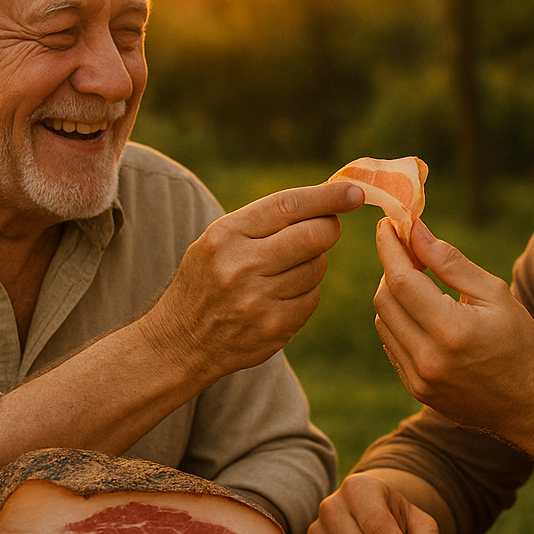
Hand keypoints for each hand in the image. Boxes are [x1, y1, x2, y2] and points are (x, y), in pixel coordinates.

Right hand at [142, 182, 361, 385]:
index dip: (327, 196)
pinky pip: (312, 298)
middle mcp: (241, 266)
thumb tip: (328, 199)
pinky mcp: (274, 328)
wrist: (179, 342)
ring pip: (317, 267)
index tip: (354, 192)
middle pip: (314, 235)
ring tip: (284, 271)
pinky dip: (305, 294)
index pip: (288, 205)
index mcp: (225, 235)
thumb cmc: (206, 281)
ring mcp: (258, 300)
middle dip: (328, 229)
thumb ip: (265, 221)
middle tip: (323, 231)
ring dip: (313, 264)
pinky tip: (279, 298)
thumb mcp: (218, 241)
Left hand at [373, 217, 533, 439]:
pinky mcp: (416, 390)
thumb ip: (451, 262)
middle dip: (391, 269)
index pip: (402, 281)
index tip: (388, 225)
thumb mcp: (495, 294)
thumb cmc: (521, 343)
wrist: (533, 404)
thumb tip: (415, 231)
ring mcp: (419, 379)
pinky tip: (422, 313)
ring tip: (420, 282)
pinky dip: (399, 322)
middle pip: (385, 300)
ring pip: (383, 322)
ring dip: (394, 296)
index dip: (390, 248)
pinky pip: (392, 345)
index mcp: (452, 331)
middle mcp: (429, 359)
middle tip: (409, 251)